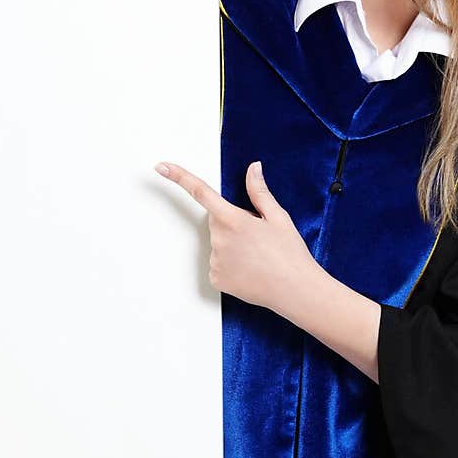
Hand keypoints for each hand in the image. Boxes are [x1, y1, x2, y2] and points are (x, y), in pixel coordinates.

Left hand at [153, 158, 315, 314]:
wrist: (295, 290)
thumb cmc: (290, 254)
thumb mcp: (278, 217)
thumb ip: (259, 192)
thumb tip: (253, 169)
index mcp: (233, 219)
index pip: (201, 192)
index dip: (180, 177)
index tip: (162, 167)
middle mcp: (219, 239)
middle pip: (216, 222)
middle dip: (232, 224)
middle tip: (258, 236)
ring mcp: (216, 261)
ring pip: (219, 244)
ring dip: (233, 246)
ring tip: (258, 257)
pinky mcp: (216, 279)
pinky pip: (218, 265)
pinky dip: (231, 266)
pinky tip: (251, 270)